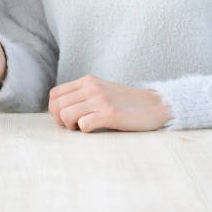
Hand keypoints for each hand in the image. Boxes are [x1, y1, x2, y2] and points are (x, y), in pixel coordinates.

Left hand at [48, 75, 170, 132]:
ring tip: (84, 128)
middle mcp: (91, 87)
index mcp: (87, 81)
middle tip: (74, 127)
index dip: (54, 110)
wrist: (156, 106)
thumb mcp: (101, 92)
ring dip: (71, 126)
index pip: (54, 94)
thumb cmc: (126, 104)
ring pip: (66, 114)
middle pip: (56, 105)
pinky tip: (95, 128)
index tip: (67, 119)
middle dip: (60, 121)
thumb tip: (58, 110)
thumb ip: (82, 96)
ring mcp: (100, 99)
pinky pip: (83, 124)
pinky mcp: (110, 113)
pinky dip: (85, 130)